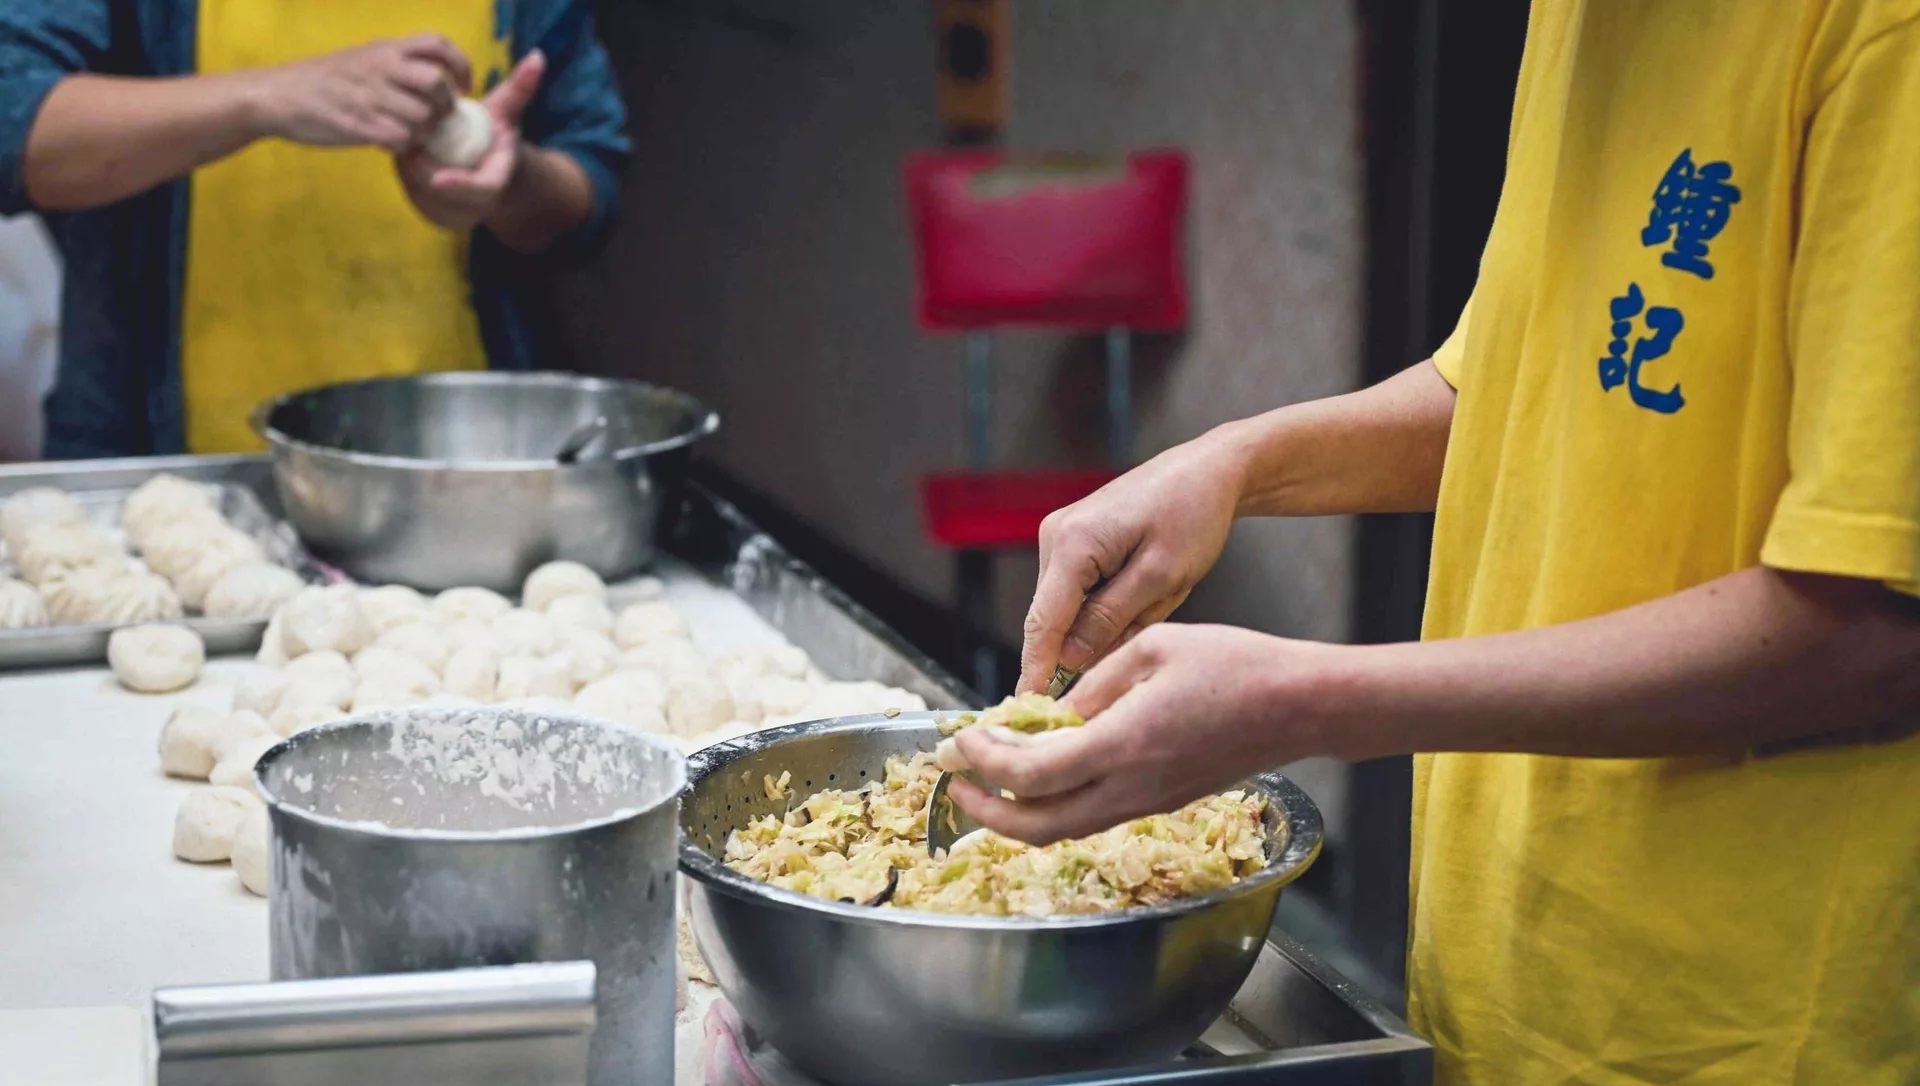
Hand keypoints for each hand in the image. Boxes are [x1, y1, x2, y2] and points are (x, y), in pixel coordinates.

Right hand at [245, 35, 470, 150]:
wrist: (278, 95)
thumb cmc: (326, 80)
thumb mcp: (363, 58)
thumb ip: (398, 65)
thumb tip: (436, 78)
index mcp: (385, 49)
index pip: (438, 44)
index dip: (460, 65)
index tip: (463, 86)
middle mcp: (380, 68)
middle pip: (437, 82)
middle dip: (445, 105)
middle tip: (437, 117)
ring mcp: (370, 96)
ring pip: (423, 116)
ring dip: (425, 131)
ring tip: (411, 133)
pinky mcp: (359, 124)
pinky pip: (401, 139)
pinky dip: (403, 146)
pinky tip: (392, 143)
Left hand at [394, 51, 545, 231]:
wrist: (492, 171)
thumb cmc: (496, 135)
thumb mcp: (506, 112)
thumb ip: (519, 88)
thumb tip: (537, 56)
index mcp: (496, 182)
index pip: (479, 191)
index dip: (459, 186)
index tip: (437, 178)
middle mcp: (478, 206)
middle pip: (441, 193)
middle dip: (421, 168)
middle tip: (410, 138)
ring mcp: (455, 215)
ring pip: (422, 194)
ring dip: (411, 169)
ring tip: (412, 143)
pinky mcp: (435, 216)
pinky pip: (412, 195)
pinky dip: (407, 176)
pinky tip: (409, 155)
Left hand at [954, 623, 1347, 844]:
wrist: (1300, 706)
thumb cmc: (1235, 665)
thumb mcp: (1153, 649)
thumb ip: (1094, 685)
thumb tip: (1050, 713)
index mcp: (1122, 744)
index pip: (1031, 774)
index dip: (985, 763)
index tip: (962, 740)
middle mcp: (1131, 787)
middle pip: (1038, 827)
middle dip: (987, 812)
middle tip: (957, 782)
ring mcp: (1148, 802)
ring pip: (1065, 830)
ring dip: (1018, 814)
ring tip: (990, 782)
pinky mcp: (1163, 801)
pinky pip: (1094, 817)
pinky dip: (1056, 806)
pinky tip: (1046, 772)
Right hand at [1018, 428, 1249, 692]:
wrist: (1207, 471)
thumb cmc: (1193, 517)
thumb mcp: (1161, 578)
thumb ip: (1110, 620)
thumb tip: (1070, 660)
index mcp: (1073, 544)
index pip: (1043, 623)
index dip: (1036, 671)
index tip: (1029, 712)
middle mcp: (1055, 535)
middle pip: (1051, 617)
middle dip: (1078, 650)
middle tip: (1120, 670)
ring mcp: (1060, 534)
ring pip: (1065, 606)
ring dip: (1096, 626)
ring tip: (1149, 611)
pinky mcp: (1073, 537)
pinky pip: (1076, 590)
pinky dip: (1100, 608)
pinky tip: (1139, 600)